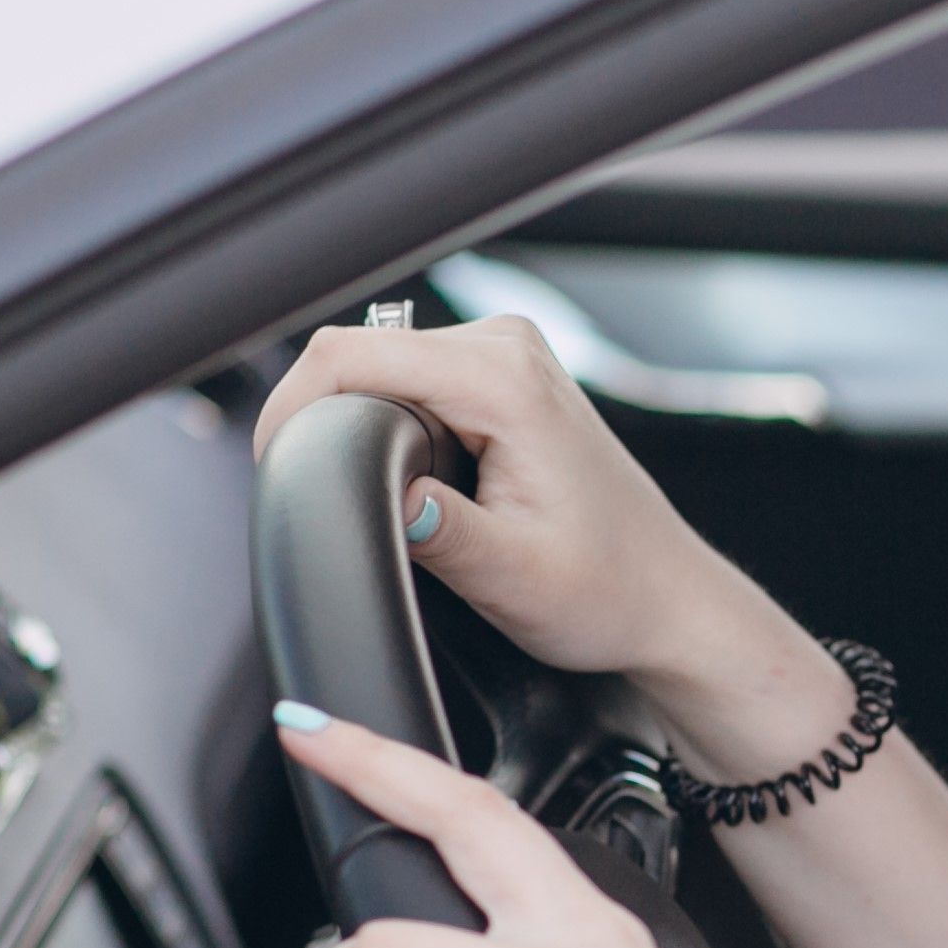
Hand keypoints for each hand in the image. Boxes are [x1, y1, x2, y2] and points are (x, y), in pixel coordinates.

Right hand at [253, 313, 775, 690]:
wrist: (667, 600)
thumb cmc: (607, 591)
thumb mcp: (511, 576)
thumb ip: (439, 531)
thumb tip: (383, 496)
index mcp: (505, 380)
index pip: (347, 355)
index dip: (291, 410)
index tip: (280, 471)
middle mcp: (506, 347)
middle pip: (354, 354)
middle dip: (325, 424)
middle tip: (338, 505)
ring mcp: (506, 355)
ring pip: (377, 366)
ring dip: (359, 427)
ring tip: (390, 499)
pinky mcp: (500, 376)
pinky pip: (408, 380)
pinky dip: (390, 427)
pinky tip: (416, 481)